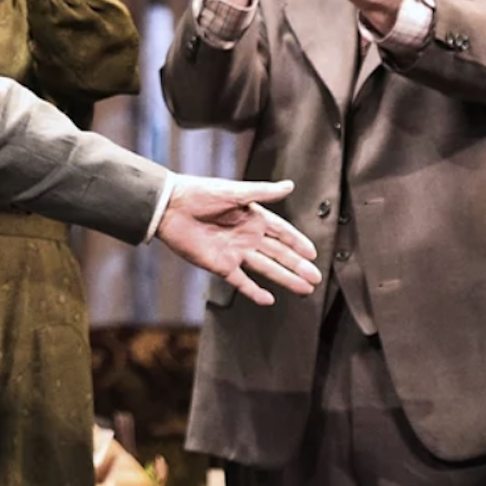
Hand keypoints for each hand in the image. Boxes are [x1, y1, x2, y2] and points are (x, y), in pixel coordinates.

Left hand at [155, 175, 320, 305]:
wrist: (170, 207)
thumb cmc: (200, 193)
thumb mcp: (234, 191)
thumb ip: (262, 192)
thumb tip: (289, 186)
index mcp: (253, 217)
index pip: (282, 232)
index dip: (298, 242)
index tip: (313, 253)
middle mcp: (247, 236)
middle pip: (279, 254)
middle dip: (298, 266)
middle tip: (316, 278)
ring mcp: (235, 252)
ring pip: (266, 268)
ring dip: (285, 279)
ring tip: (304, 289)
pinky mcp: (220, 265)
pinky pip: (241, 281)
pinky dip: (253, 291)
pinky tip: (268, 300)